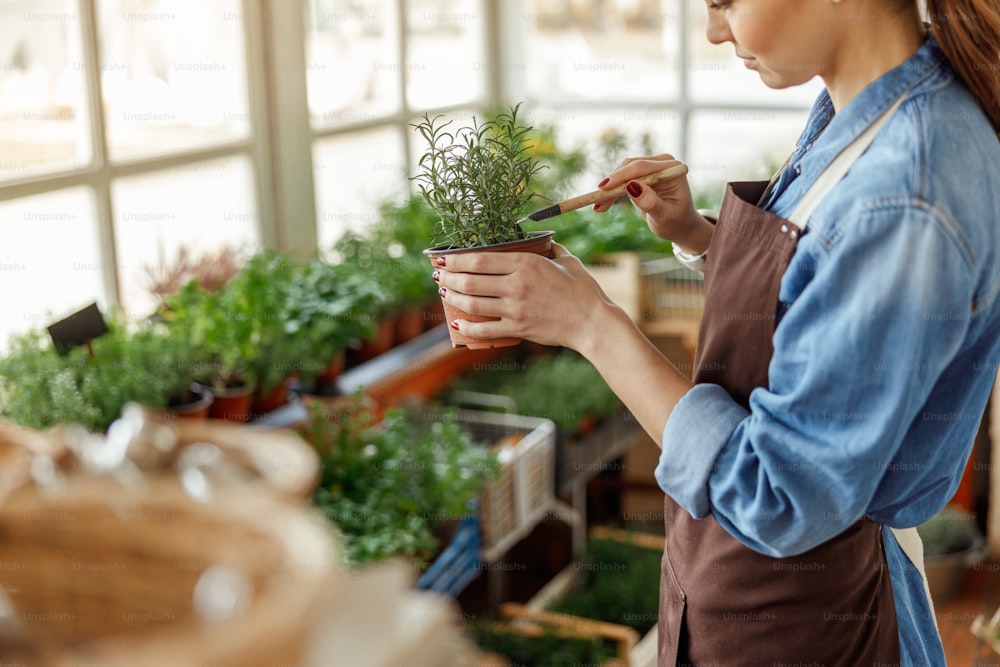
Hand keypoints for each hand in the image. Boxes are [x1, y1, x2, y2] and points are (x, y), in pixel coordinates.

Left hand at [432, 243, 616, 349]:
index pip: (480, 259)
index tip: (443, 258)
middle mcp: (516, 285)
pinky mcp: (518, 328)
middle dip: (449, 276)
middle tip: (438, 274)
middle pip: (471, 280)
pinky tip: (457, 322)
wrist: (593, 322)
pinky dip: (467, 327)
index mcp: (526, 263)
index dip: (456, 259)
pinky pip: (485, 330)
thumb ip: (550, 248)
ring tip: (443, 291)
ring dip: (453, 297)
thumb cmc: (583, 290)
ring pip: (473, 303)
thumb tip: (542, 241)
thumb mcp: (567, 260)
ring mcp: (515, 308)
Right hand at [594, 154, 712, 252]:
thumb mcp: (664, 216)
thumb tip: (631, 187)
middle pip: (629, 167)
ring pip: (622, 172)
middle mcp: (662, 163)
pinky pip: (621, 180)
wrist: (680, 226)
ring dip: (609, 189)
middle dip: (612, 184)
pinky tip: (602, 205)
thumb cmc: (676, 222)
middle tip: (597, 202)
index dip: (621, 176)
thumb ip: (650, 202)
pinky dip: (611, 192)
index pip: (642, 168)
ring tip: (598, 207)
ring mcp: (651, 167)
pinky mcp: (641, 175)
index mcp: (672, 169)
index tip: (603, 188)